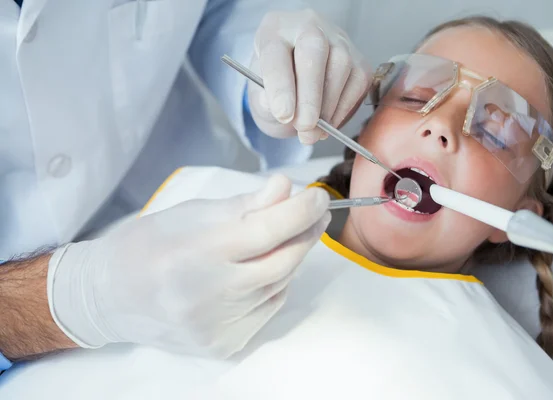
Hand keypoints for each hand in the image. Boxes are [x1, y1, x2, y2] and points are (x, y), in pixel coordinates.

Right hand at [47, 175, 331, 357]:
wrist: (112, 297)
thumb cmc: (149, 245)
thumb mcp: (193, 212)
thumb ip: (245, 204)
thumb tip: (287, 188)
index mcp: (197, 254)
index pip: (267, 230)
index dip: (300, 211)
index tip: (319, 195)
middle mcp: (209, 296)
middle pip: (282, 262)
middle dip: (304, 233)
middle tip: (314, 212)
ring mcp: (217, 326)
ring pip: (278, 285)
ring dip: (289, 258)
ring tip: (283, 236)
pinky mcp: (222, 345)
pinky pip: (266, 308)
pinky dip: (273, 285)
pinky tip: (260, 270)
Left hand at [248, 9, 371, 144]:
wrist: (297, 74)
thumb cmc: (277, 82)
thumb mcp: (260, 91)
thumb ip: (266, 101)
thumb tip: (284, 112)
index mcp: (275, 29)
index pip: (276, 53)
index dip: (280, 86)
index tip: (283, 115)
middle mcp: (308, 27)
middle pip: (313, 52)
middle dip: (310, 96)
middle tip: (304, 127)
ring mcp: (338, 40)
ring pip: (340, 68)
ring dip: (327, 108)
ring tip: (311, 133)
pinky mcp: (359, 60)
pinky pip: (357, 84)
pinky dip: (342, 110)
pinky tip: (327, 124)